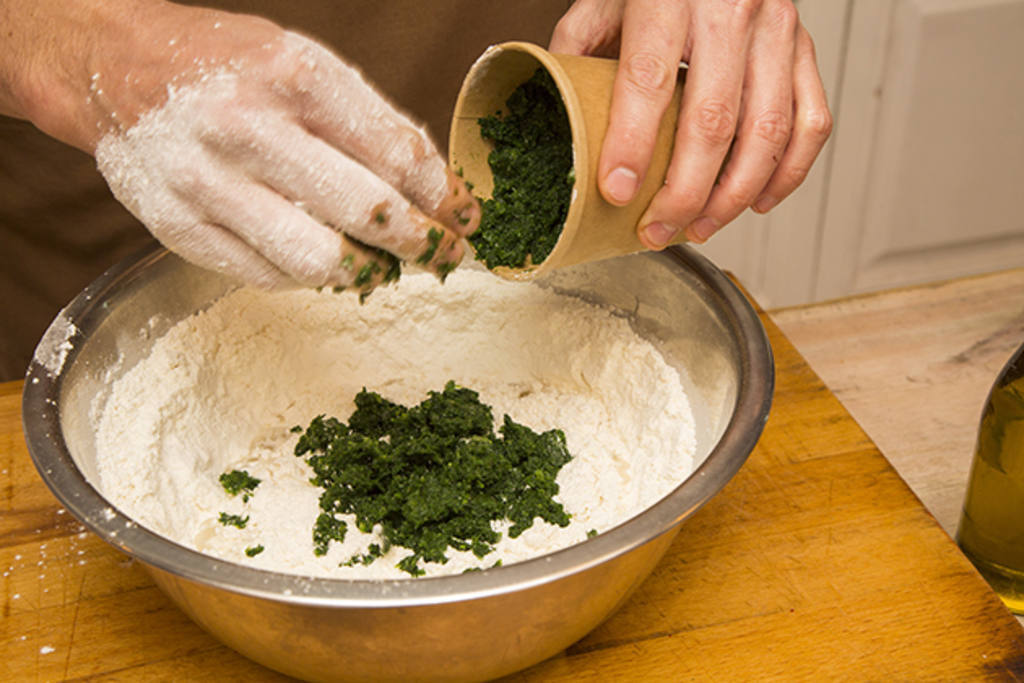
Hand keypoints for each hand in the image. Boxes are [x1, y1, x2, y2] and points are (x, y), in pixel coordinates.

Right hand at [5, 1, 478, 290]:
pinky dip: (309, 278)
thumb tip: (433, 187)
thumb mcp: (303, 61)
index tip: (465, 216)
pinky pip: (267, 276)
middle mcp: (246, 127)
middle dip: (422, 243)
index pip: (396, 154)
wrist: (114, 66)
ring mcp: (207, 182)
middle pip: (366, 212)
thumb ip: (366, 120)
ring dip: (368, 273)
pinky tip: (324, 261)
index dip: (444, 197)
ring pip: (317, 260)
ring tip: (385, 267)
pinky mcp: (177, 227)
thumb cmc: (226, 64)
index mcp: (292, 74)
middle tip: (443, 254)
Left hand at [549, 0, 831, 246]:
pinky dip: (787, 173)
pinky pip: (811, 122)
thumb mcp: (604, 1)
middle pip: (713, 121)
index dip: (633, 144)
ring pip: (768, 131)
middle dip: (684, 193)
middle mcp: (731, 9)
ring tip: (701, 227)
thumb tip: (559, 121)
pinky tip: (758, 201)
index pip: (649, 80)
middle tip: (657, 231)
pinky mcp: (805, 49)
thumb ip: (578, 53)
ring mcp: (777, 30)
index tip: (617, 192)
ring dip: (734, 196)